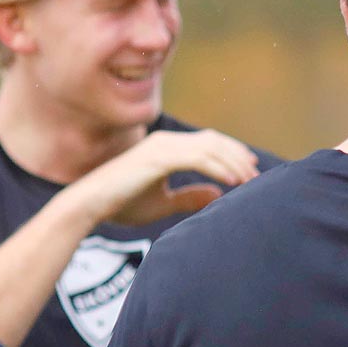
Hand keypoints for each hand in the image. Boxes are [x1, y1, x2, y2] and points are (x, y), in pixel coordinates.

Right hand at [70, 129, 259, 227]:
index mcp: (166, 148)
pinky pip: (198, 158)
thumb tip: (218, 195)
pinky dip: (218, 167)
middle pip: (214, 141)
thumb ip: (189, 197)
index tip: (251, 169)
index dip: (232, 153)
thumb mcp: (164, 203)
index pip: (208, 143)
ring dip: (233, 163)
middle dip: (238, 156)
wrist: (90, 205)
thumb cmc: (122, 204)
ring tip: (250, 180)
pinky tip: (233, 181)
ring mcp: (162, 147)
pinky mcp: (158, 158)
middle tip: (257, 176)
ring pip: (209, 147)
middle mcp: (166, 142)